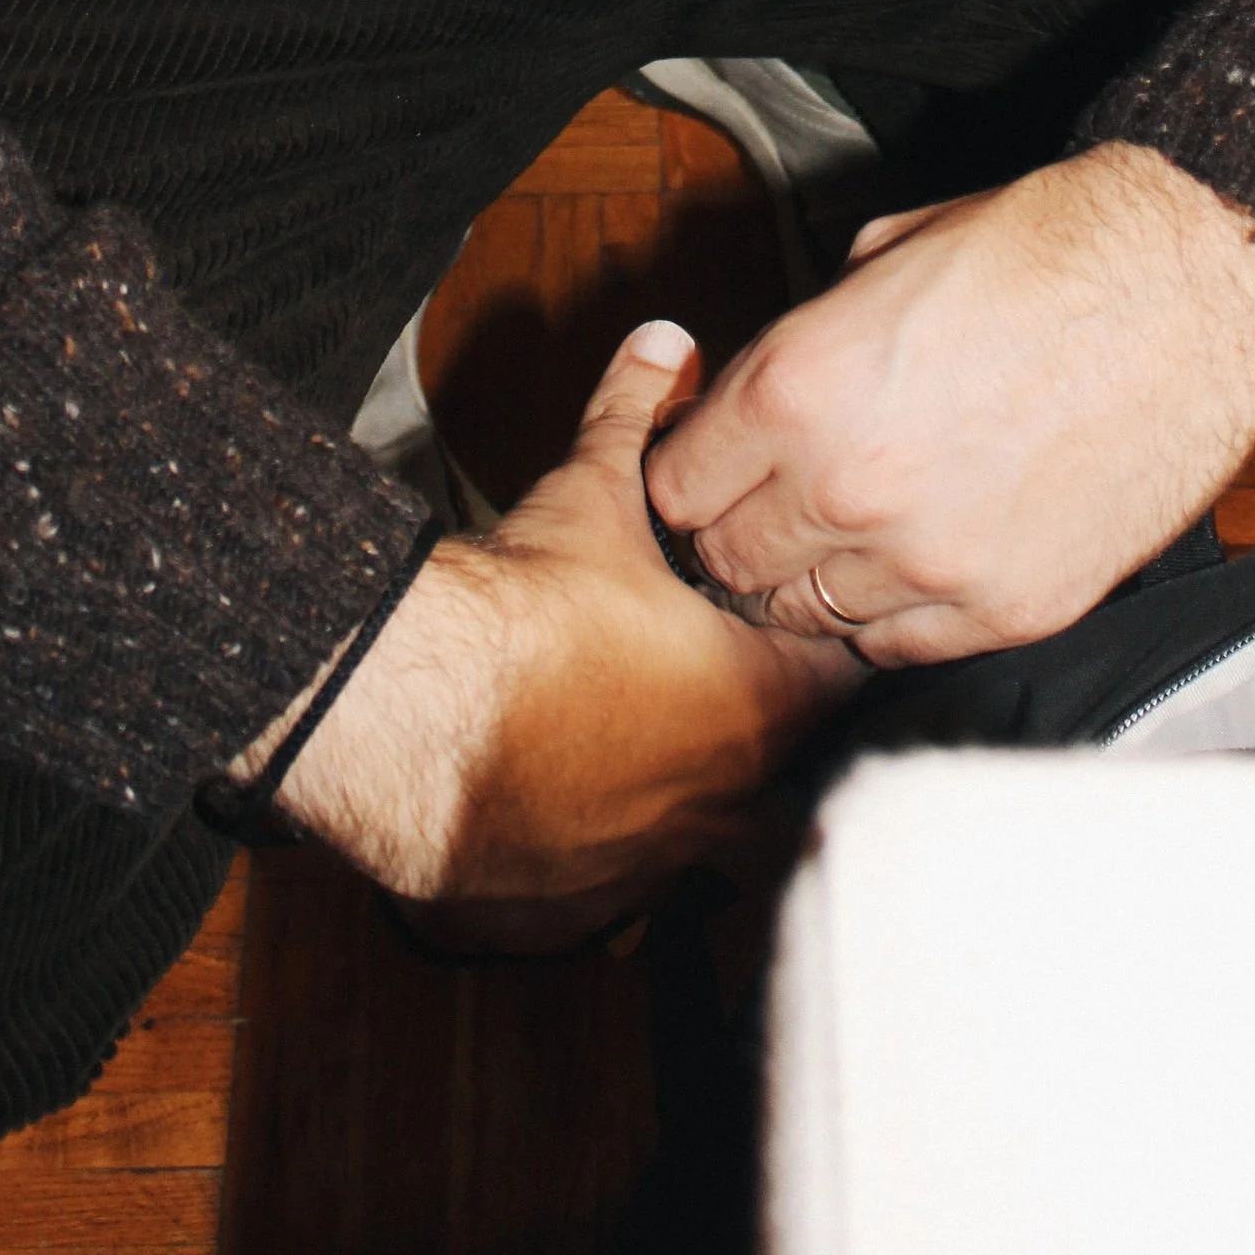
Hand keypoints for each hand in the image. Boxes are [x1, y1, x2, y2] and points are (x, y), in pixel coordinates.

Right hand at [240, 322, 858, 945]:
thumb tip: (666, 343)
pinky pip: (610, 901)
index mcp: (754, 707)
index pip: (843, 676)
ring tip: (636, 749)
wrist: (411, 709)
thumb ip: (639, 415)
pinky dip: (598, 860)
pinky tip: (568, 813)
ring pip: (701, 845)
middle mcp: (720, 801)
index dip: (820, 638)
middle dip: (753, 726)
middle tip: (711, 681)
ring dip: (679, 797)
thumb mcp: (592, 495)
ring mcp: (648, 868)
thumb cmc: (518, 612)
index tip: (795, 620)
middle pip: (781, 770)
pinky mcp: (570, 911)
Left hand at [646, 144, 1254, 665]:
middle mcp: (847, 488)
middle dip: (745, 535)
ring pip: (814, 617)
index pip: (677, 489)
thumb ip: (806, 344)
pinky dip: (898, 615)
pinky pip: (905, 648)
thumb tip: (761, 396)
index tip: (716, 471)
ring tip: (857, 537)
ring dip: (820, 580)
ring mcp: (930, 561)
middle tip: (781, 509)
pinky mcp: (1009, 607)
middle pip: (733, 566)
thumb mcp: (884, 261)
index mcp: (797, 388)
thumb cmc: (1046, 252)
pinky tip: (920, 562)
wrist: (1190, 291)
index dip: (694, 476)